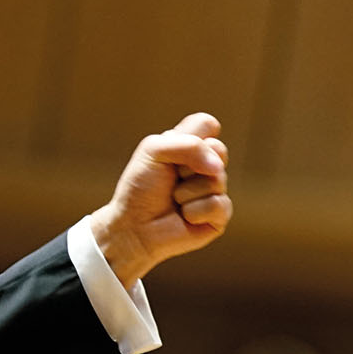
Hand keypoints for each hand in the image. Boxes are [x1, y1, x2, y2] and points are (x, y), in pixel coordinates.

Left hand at [87, 112, 231, 285]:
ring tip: (174, 200)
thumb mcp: (153, 152)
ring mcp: (214, 190)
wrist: (133, 228)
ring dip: (187, 191)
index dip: (194, 137)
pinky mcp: (218, 215)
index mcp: (189, 146)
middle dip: (189, 165)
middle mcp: (205, 166)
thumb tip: (218, 167)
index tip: (171, 153)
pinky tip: (184, 217)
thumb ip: (188, 145)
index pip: (207, 125)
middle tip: (171, 179)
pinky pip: (219, 204)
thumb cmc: (140, 189)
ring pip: (217, 179)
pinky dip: (195, 211)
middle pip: (218, 149)